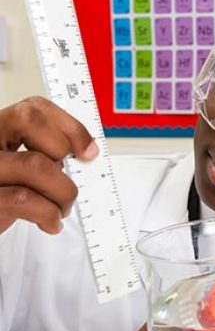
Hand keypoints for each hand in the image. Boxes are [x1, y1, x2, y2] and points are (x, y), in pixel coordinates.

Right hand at [0, 96, 96, 233]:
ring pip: (34, 163)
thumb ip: (42, 153)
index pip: (33, 108)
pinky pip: (23, 198)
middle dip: (62, 152)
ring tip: (62, 208)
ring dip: (63, 192)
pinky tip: (50, 222)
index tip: (89, 151)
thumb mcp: (20, 170)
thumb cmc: (3, 198)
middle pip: (30, 122)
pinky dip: (49, 214)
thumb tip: (83, 151)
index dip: (69, 125)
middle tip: (68, 179)